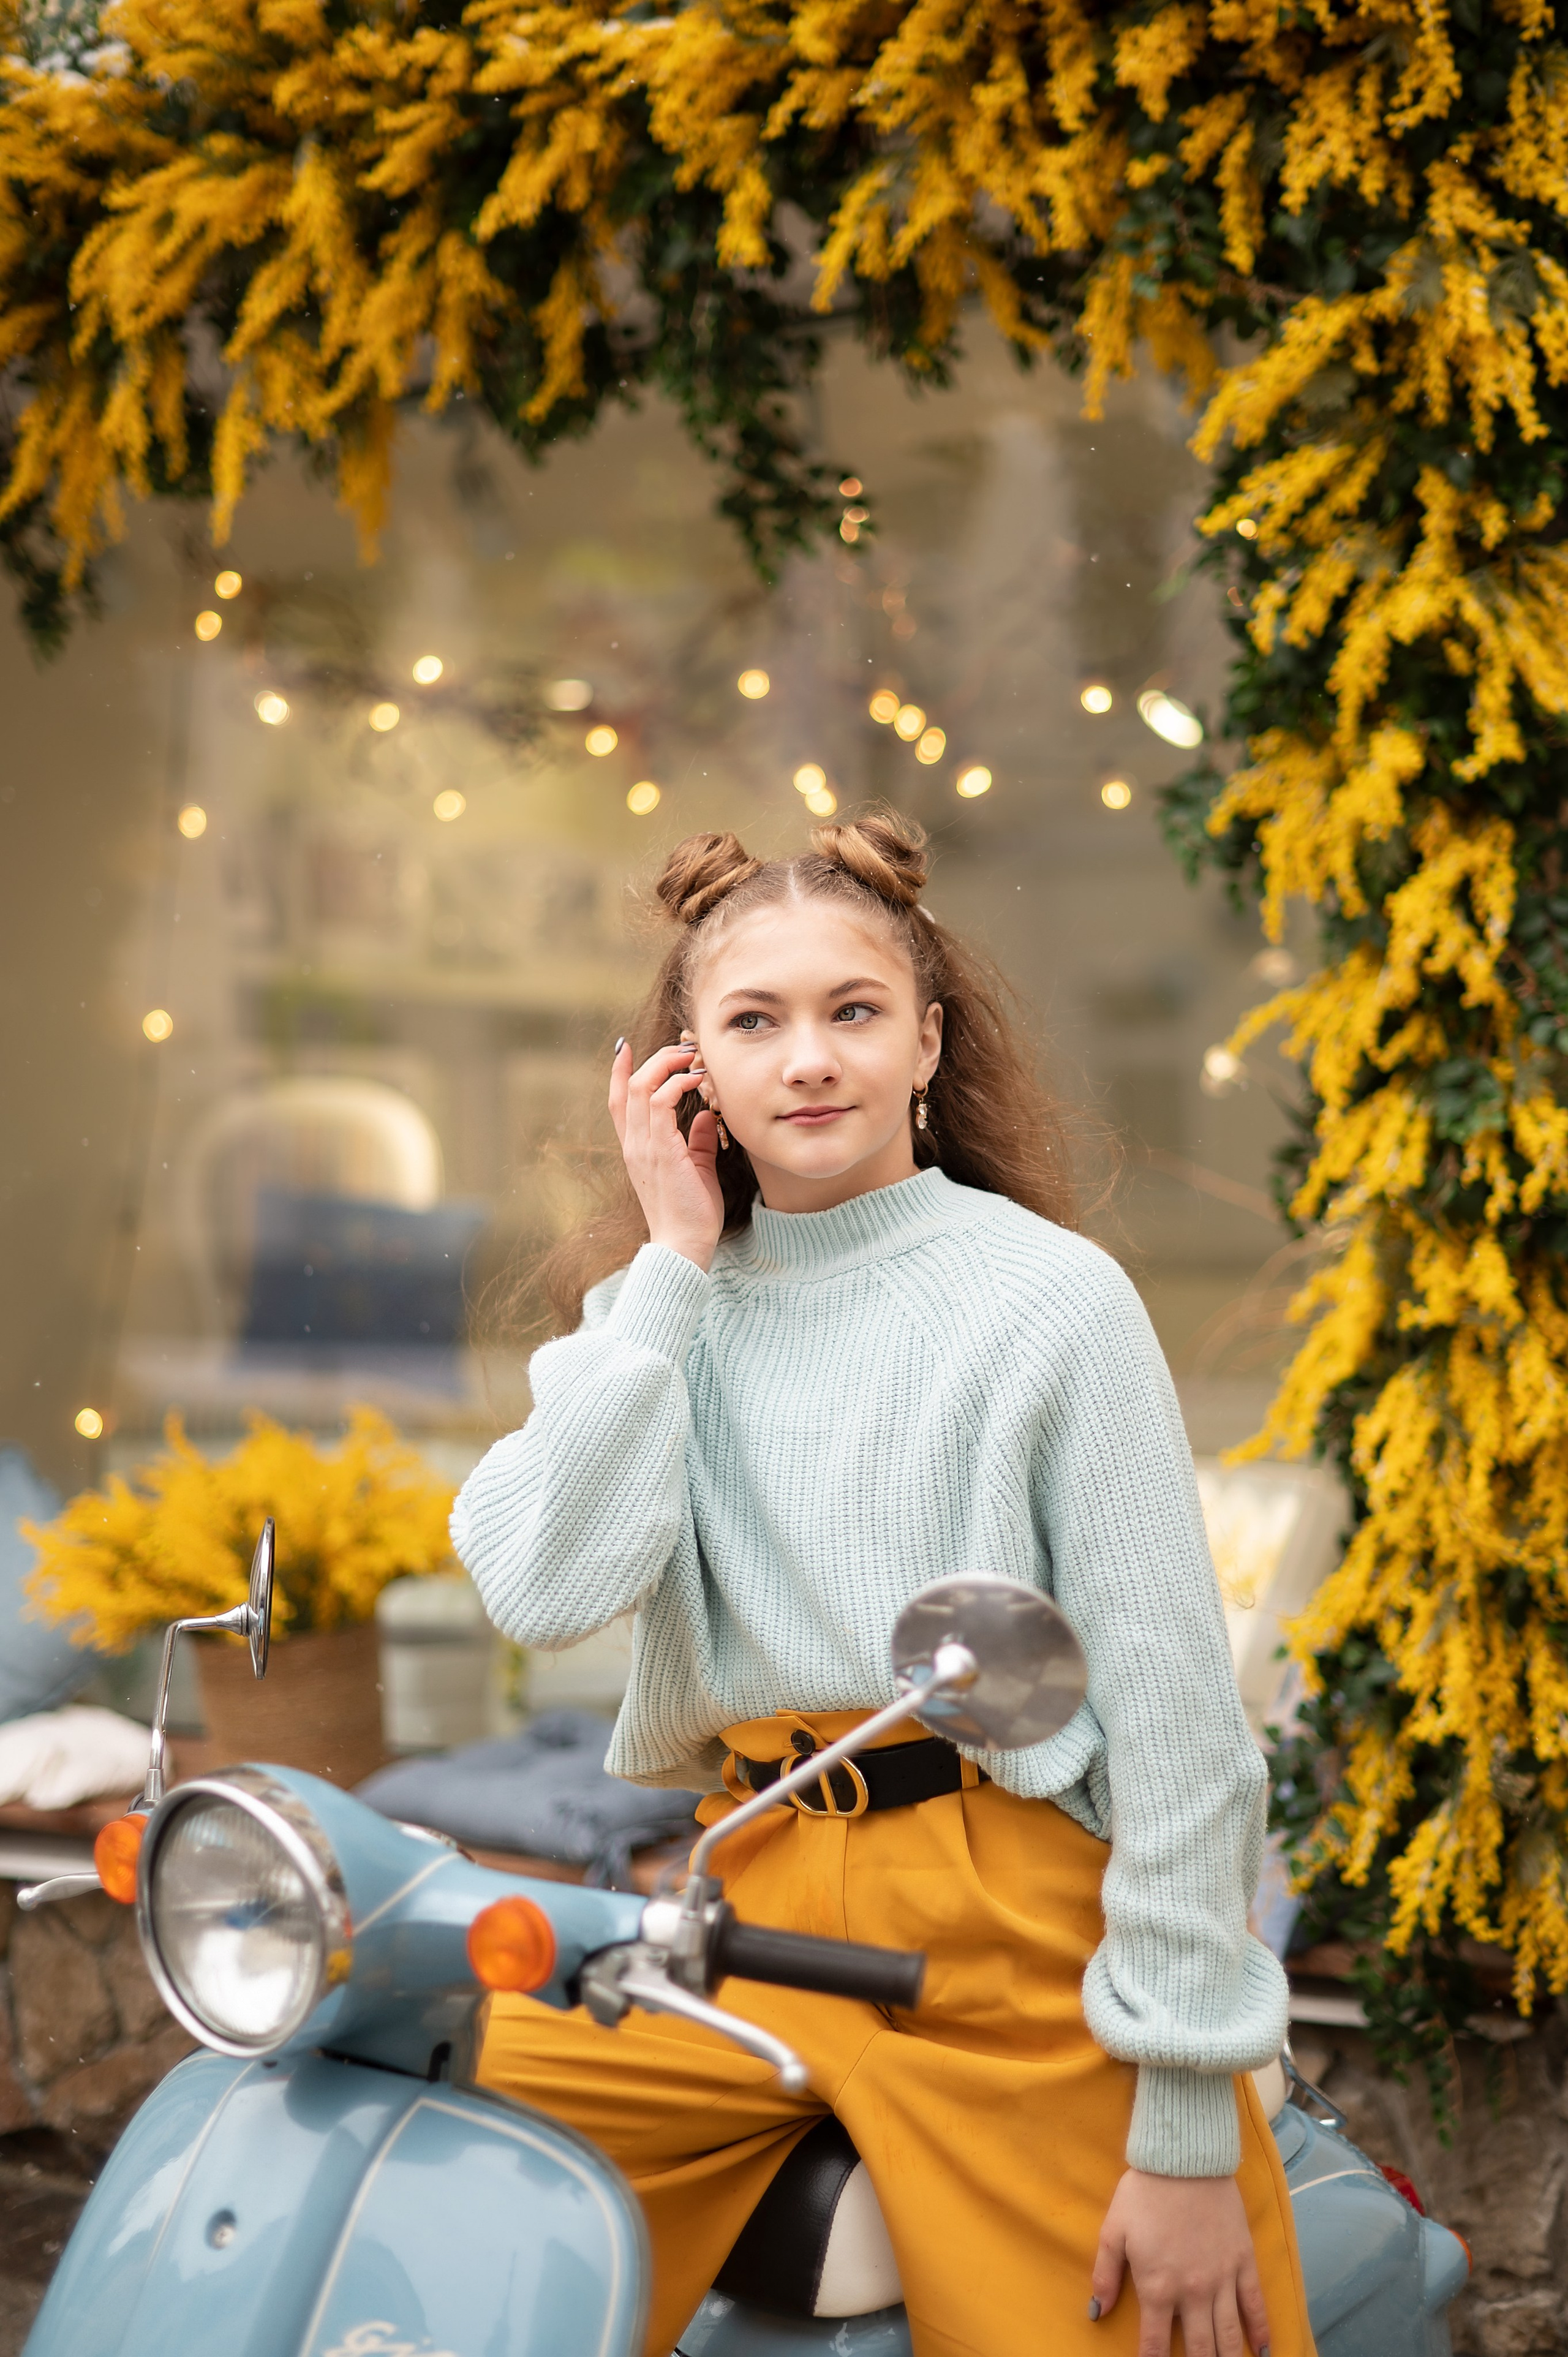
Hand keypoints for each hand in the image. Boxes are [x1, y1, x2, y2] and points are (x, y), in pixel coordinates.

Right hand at [609, 1039, 724, 1270]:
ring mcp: (643, 1147)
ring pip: (640, 1088)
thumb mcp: (696, 1168)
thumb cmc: (691, 1212)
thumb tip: (709, 1117)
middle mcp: (634, 1145)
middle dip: (654, 1059)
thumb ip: (699, 1141)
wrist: (684, 1245)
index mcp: (637, 1148)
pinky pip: (659, 1103)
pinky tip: (695, 1081)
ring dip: (666, 1065)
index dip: (619, 1071)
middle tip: (682, 1047)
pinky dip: (676, 1084)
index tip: (626, 1047)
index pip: (618, 1101)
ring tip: (691, 1057)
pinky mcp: (660, 1151)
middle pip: (628, 1087)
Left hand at [1091, 2170, 1268, 2356]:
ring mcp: (1222, 2278)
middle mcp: (1192, 2291)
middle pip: (1199, 2349)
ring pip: (1229, 2335)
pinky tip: (1262, 2350)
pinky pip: (1255, 2304)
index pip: (1154, 2344)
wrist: (1183, 2157)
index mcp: (1157, 2287)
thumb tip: (1096, 2313)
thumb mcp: (1113, 2231)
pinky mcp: (1243, 2261)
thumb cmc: (1143, 2192)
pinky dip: (1261, 2330)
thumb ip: (1105, 2276)